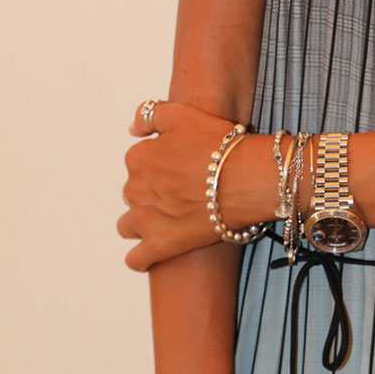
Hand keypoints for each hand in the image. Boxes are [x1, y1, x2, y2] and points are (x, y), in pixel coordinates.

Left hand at [119, 100, 243, 270]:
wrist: (245, 179)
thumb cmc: (219, 146)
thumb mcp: (182, 114)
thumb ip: (150, 115)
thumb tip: (132, 130)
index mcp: (138, 158)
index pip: (138, 161)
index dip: (160, 162)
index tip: (180, 165)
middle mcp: (135, 189)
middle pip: (135, 192)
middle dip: (152, 191)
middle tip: (183, 189)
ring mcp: (145, 220)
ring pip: (129, 225)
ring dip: (143, 222)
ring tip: (170, 218)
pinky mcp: (159, 246)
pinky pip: (136, 259)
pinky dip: (142, 257)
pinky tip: (156, 249)